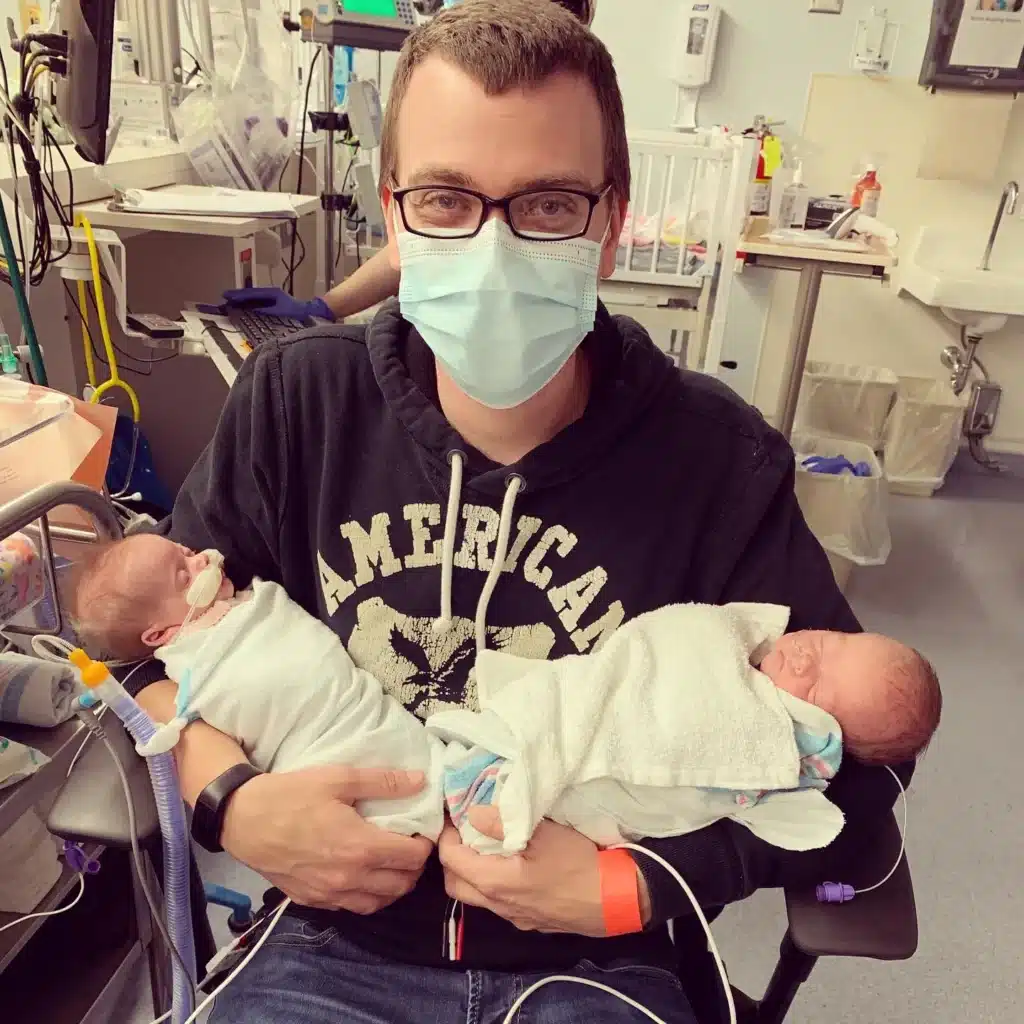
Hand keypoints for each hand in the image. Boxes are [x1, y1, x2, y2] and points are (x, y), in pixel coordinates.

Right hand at [222, 287, 334, 321]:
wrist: (311, 312)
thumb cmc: (298, 312)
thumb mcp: (282, 311)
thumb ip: (267, 310)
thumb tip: (252, 310)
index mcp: (272, 292)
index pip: (251, 293)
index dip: (238, 295)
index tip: (227, 295)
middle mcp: (270, 292)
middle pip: (250, 293)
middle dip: (237, 295)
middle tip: (224, 297)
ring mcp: (272, 297)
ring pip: (253, 297)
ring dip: (241, 299)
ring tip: (229, 301)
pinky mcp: (273, 303)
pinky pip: (257, 302)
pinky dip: (248, 303)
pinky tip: (242, 307)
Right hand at [222, 766, 432, 912]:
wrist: (243, 820)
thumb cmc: (292, 795)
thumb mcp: (339, 778)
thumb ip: (383, 782)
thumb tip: (420, 782)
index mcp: (360, 848)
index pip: (412, 858)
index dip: (424, 845)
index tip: (420, 831)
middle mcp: (349, 878)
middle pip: (401, 885)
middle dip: (413, 867)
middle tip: (409, 846)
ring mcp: (329, 895)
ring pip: (379, 903)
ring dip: (394, 886)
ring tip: (391, 863)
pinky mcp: (312, 901)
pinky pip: (352, 908)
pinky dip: (368, 896)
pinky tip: (364, 876)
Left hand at [438, 808, 651, 935]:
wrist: (615, 899)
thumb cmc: (578, 862)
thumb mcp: (543, 833)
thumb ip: (502, 823)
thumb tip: (472, 814)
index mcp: (496, 883)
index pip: (451, 860)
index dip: (446, 835)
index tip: (454, 814)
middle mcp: (499, 905)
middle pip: (455, 884)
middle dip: (451, 857)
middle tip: (463, 831)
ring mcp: (514, 916)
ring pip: (476, 897)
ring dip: (471, 871)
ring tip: (485, 845)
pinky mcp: (530, 920)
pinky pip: (497, 903)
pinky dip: (491, 882)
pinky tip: (510, 864)